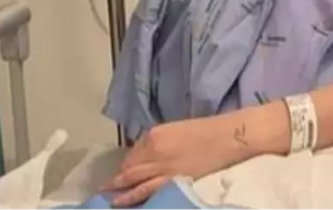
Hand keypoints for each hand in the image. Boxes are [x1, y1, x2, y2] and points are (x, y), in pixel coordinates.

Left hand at [101, 115, 243, 206]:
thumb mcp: (177, 129)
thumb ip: (159, 142)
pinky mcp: (172, 180)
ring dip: (119, 191)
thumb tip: (147, 155)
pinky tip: (123, 202)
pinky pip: (147, 190)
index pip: (133, 152)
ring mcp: (162, 167)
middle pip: (129, 168)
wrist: (229, 137)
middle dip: (116, 180)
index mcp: (154, 135)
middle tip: (103, 189)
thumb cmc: (207, 130)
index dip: (126, 164)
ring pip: (133, 181)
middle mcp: (153, 150)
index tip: (122, 172)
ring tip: (108, 199)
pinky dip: (133, 196)